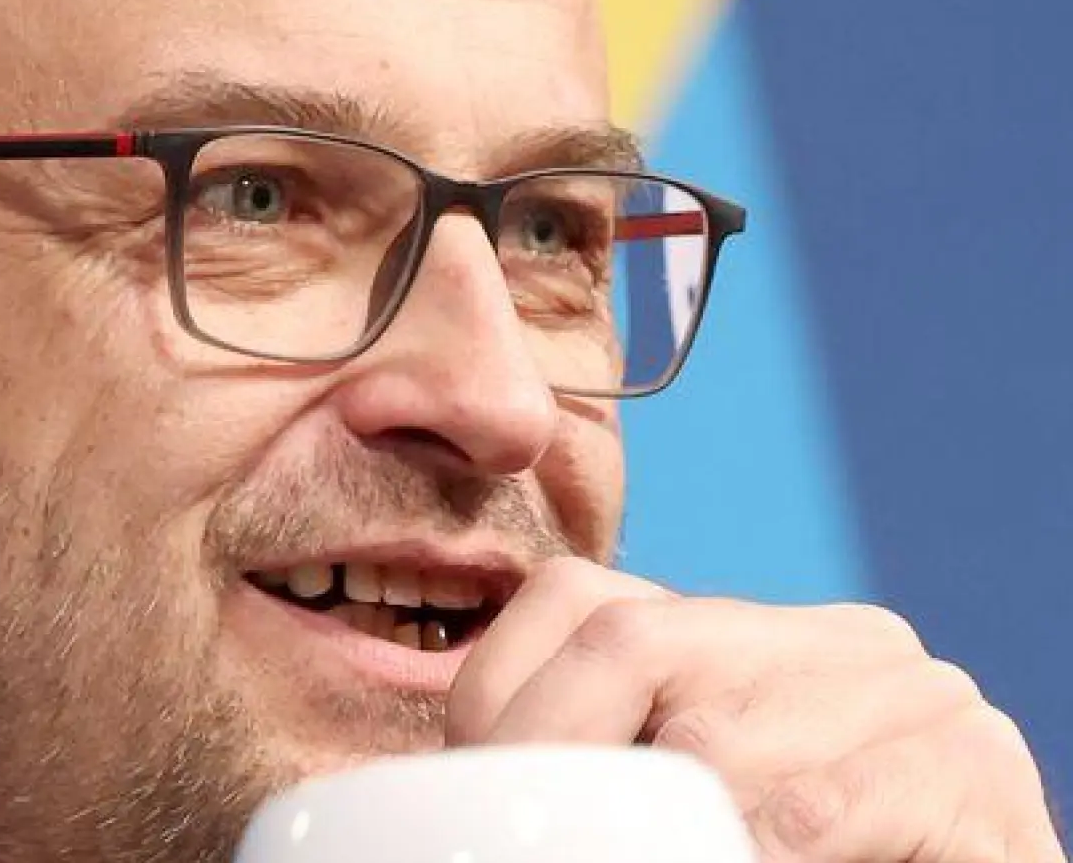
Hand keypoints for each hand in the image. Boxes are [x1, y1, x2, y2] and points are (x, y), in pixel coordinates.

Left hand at [446, 557, 1066, 862]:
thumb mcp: (674, 802)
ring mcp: (915, 693)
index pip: (575, 600)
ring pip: (713, 738)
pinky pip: (819, 805)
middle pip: (628, 640)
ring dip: (670, 833)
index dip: (502, 701)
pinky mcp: (972, 772)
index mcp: (752, 636)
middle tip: (544, 834)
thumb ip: (601, 761)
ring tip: (691, 855)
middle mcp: (837, 638)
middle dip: (557, 756)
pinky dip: (764, 857)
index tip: (479, 798)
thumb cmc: (787, 860)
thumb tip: (463, 783)